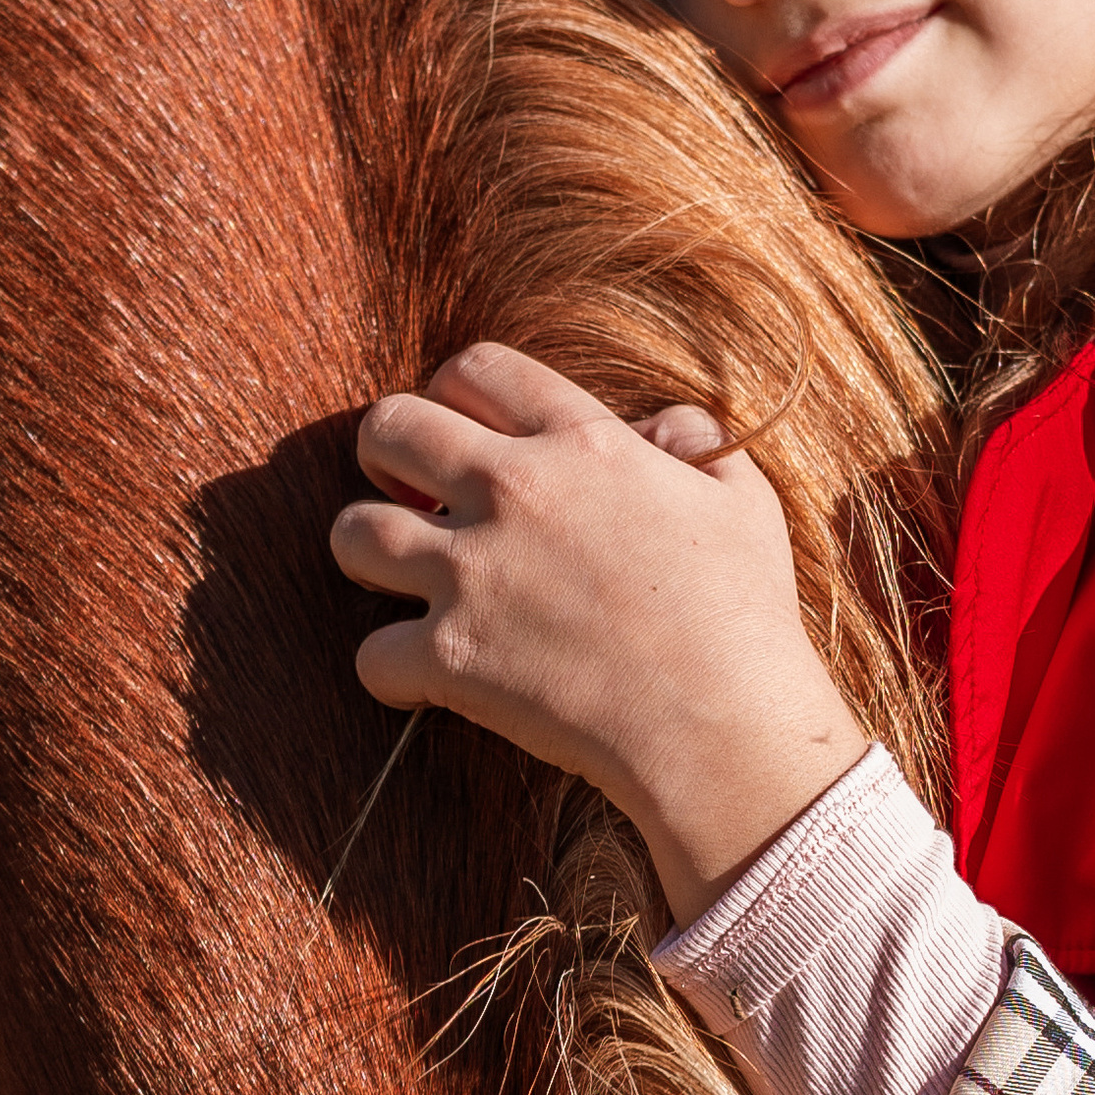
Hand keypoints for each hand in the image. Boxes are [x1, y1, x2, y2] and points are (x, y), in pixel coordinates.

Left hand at [329, 342, 870, 925]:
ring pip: (351, 531)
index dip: (456, 394)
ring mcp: (472, 574)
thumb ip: (696, 443)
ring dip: (367, 549)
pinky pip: (369, 652)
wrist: (722, 727)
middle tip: (411, 492)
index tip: (466, 432)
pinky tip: (423, 677)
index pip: (476, 368)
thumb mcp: (742, 500)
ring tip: (399, 575)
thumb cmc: (743, 615)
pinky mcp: (449, 657)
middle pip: (388, 427)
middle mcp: (514, 491)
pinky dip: (389, 668)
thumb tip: (659, 428)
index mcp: (582, 442)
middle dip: (387, 453)